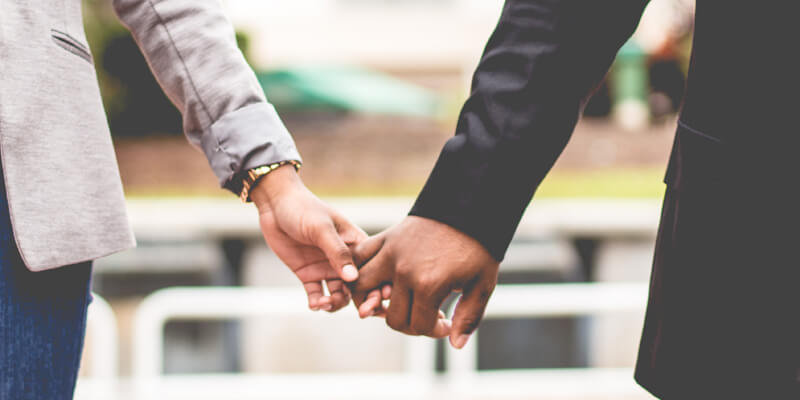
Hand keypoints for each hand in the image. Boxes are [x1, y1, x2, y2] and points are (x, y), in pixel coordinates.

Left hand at [252, 165, 368, 311]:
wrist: (275, 204)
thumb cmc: (304, 208)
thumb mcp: (322, 228)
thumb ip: (337, 252)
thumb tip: (353, 278)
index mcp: (356, 244)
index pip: (373, 269)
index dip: (379, 286)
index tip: (379, 300)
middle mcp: (344, 259)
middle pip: (360, 286)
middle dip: (363, 301)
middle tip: (362, 313)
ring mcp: (326, 268)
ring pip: (339, 295)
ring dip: (336, 303)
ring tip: (325, 304)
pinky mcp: (308, 274)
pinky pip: (317, 294)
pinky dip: (318, 303)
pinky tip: (314, 304)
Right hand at [351, 216, 499, 347]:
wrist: (469, 207)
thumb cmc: (478, 246)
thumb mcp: (482, 284)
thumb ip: (469, 317)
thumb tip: (454, 344)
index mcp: (429, 284)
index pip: (419, 325)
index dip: (434, 331)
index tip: (446, 323)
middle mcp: (404, 271)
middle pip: (394, 317)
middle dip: (411, 324)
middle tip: (426, 316)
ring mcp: (391, 252)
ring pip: (362, 288)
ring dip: (373, 300)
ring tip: (393, 302)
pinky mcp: (386, 237)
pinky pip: (360, 257)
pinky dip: (359, 270)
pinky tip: (377, 279)